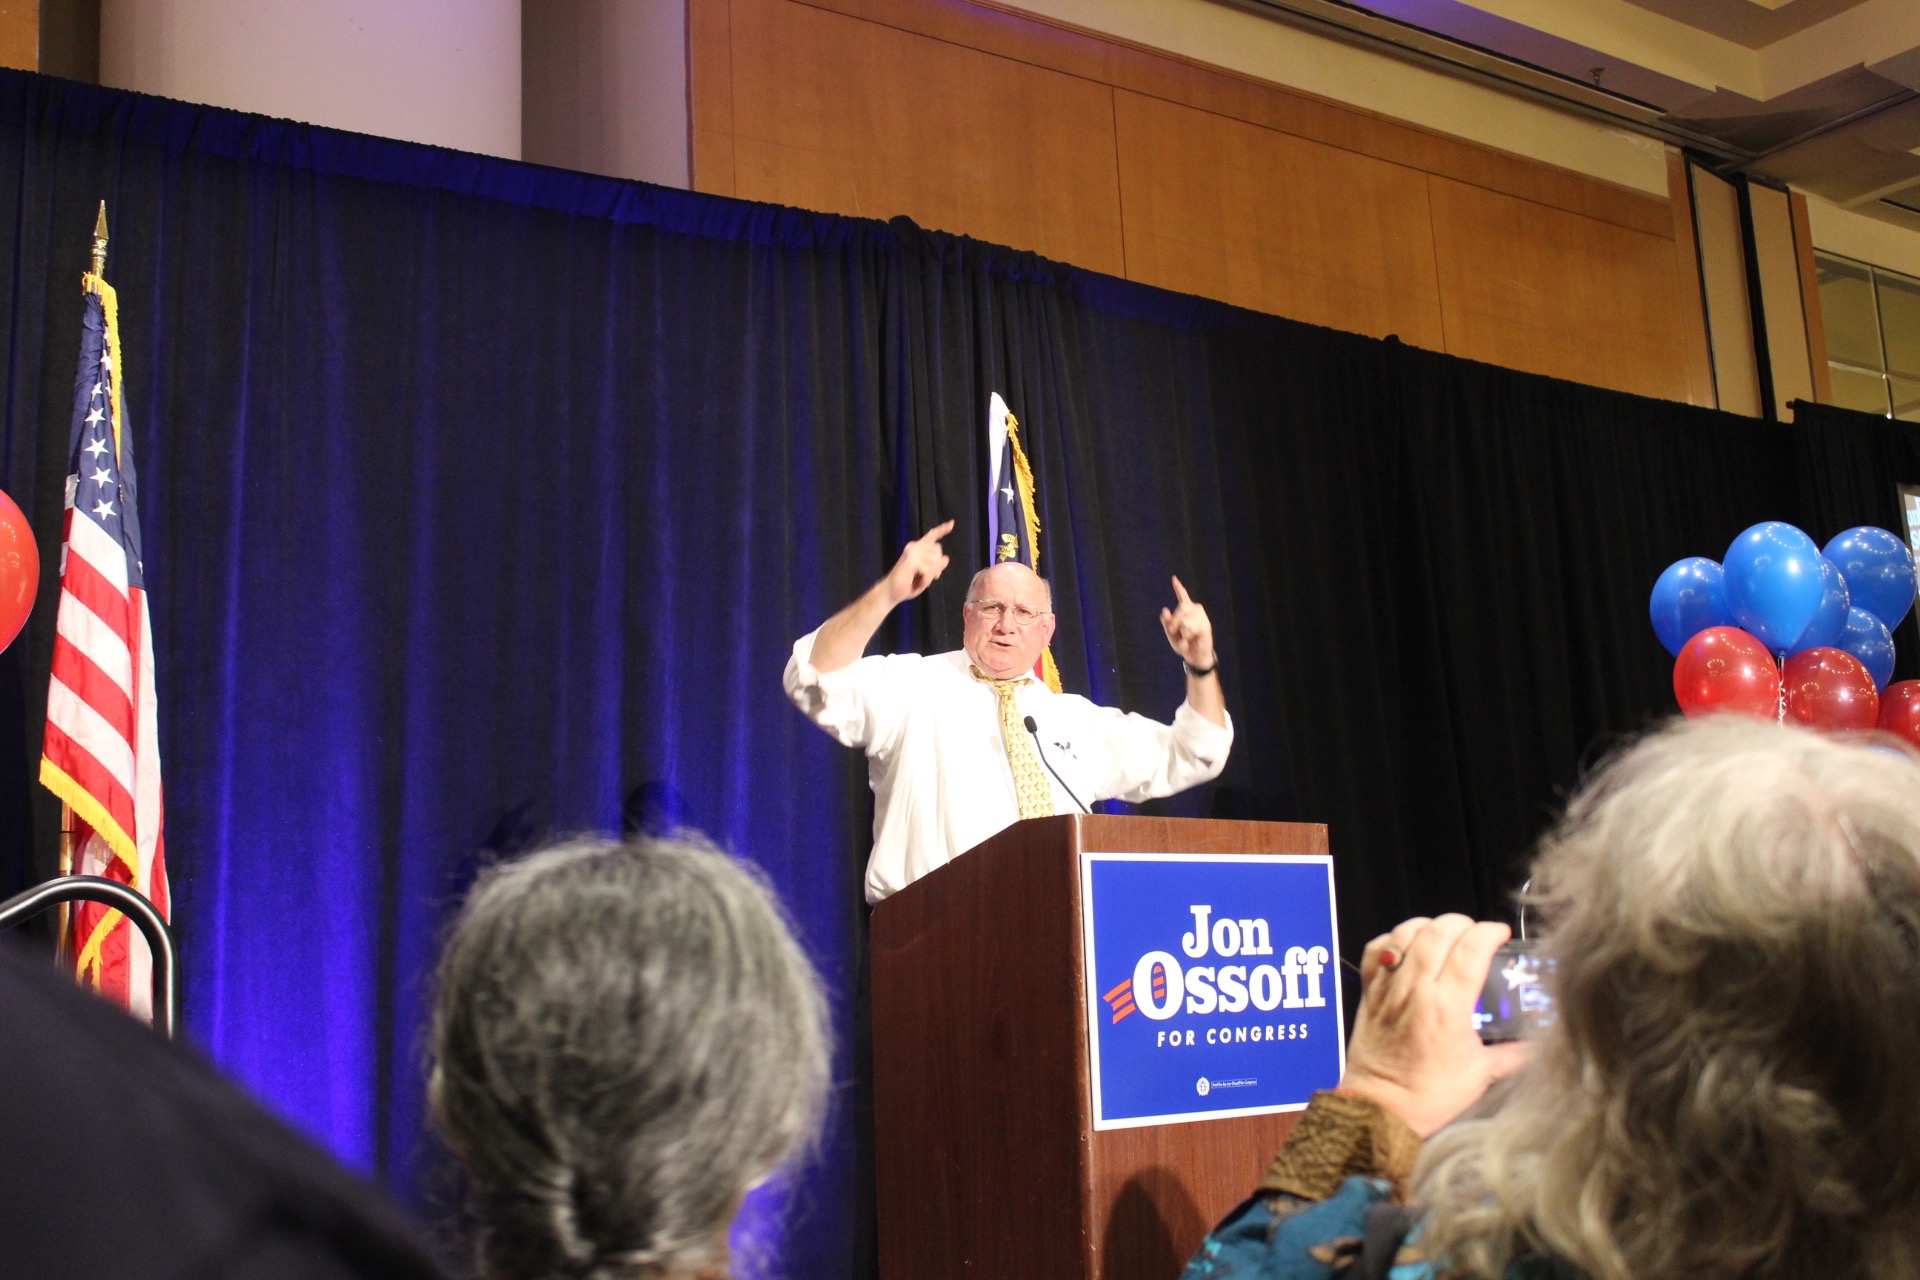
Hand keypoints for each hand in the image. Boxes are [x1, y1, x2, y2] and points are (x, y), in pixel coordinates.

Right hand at [884, 520, 952, 604]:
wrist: (892, 592)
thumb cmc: (909, 583)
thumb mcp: (926, 575)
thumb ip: (936, 566)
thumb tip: (945, 558)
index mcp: (918, 548)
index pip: (932, 536)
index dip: (942, 530)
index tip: (952, 523)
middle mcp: (914, 546)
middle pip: (938, 552)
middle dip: (937, 567)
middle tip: (927, 577)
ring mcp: (912, 552)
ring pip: (935, 562)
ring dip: (930, 576)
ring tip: (921, 580)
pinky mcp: (911, 560)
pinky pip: (928, 570)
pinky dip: (926, 580)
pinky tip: (918, 583)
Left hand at [1159, 576, 1214, 667]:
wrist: (1195, 657)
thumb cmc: (1184, 644)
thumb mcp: (1171, 634)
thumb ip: (1166, 622)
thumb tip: (1164, 610)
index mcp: (1186, 612)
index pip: (1183, 597)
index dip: (1178, 588)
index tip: (1174, 578)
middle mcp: (1196, 611)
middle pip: (1182, 607)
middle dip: (1175, 620)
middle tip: (1173, 630)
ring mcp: (1202, 618)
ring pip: (1186, 619)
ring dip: (1182, 631)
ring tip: (1186, 637)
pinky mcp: (1206, 626)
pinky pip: (1191, 627)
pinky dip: (1187, 634)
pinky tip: (1190, 639)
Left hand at [1336, 915, 1529, 1137]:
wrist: (1381, 1109)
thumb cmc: (1427, 1096)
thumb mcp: (1481, 1074)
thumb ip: (1513, 1055)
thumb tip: (1539, 1046)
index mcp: (1446, 1007)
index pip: (1470, 949)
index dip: (1488, 933)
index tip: (1499, 934)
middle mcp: (1415, 990)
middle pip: (1438, 932)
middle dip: (1462, 923)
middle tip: (1476, 933)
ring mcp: (1388, 988)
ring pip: (1406, 934)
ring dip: (1429, 925)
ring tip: (1444, 933)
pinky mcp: (1370, 992)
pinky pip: (1377, 950)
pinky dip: (1393, 939)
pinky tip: (1407, 945)